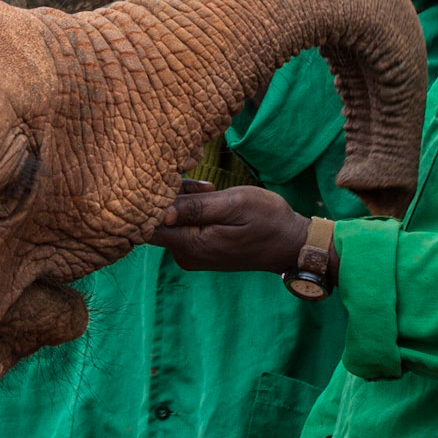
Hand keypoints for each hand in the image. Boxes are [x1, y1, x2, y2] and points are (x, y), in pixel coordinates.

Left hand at [152, 184, 317, 276]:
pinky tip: (211, 199)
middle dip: (172, 196)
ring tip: (211, 189)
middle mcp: (184, 255)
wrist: (290, 243)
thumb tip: (160, 210)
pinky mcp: (198, 250)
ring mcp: (190, 255)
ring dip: (185, 200)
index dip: (152, 200)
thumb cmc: (266, 219)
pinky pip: (182, 226)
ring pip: (170, 221)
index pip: (147, 225)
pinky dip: (192, 210)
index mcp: (191, 245)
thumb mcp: (233, 205)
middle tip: (205, 185)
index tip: (172, 182)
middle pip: (157, 221)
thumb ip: (196, 208)